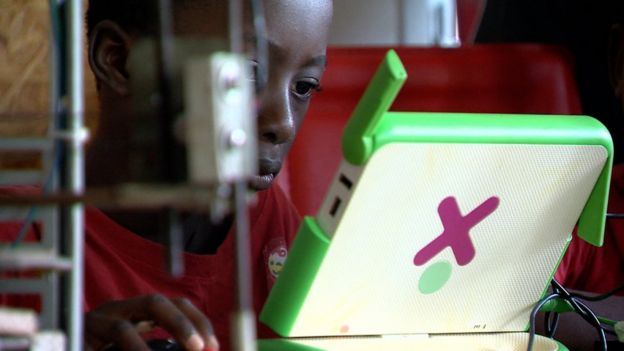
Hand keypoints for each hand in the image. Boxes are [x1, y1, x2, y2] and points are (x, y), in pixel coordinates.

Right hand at [84, 294, 218, 350]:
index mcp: (139, 313)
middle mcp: (120, 310)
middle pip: (155, 303)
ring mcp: (96, 322)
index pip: (175, 305)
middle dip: (181, 323)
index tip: (214, 345)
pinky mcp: (79, 336)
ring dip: (145, 348)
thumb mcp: (141, 347)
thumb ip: (164, 347)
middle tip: (200, 348)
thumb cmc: (106, 347)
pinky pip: (103, 343)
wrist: (65, 345)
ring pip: (123, 327)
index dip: (197, 322)